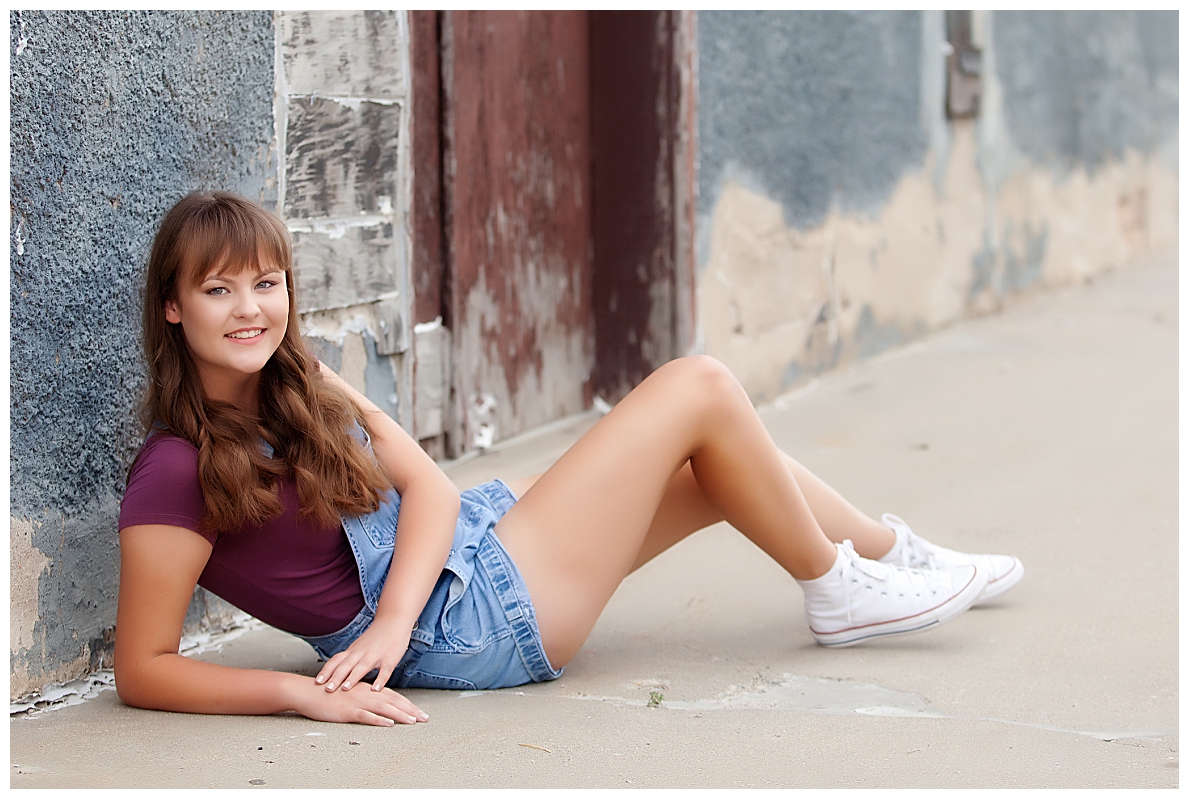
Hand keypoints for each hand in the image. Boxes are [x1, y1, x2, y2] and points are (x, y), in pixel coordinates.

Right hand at [290, 675, 426, 726]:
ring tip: (412, 721)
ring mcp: (357, 702)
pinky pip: (366, 715)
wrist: (308, 692)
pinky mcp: (348, 711)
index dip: (407, 704)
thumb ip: (363, 697)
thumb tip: (376, 704)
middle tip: (424, 718)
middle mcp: (365, 694)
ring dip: (400, 714)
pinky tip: (388, 723)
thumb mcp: (350, 693)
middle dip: (410, 710)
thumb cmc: (328, 694)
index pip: (392, 696)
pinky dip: (378, 719)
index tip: (419, 712)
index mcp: (367, 689)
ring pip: (383, 708)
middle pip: (393, 701)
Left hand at [315, 620, 410, 694]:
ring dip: (353, 677)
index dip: (326, 671)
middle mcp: (362, 652)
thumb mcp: (359, 646)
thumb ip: (349, 659)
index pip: (336, 661)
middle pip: (346, 665)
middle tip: (327, 689)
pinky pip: (385, 670)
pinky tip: (376, 690)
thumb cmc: (376, 636)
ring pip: (363, 666)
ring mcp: (376, 655)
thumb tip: (334, 675)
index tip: (316, 683)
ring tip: (346, 689)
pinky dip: (380, 680)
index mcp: (353, 651)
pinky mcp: (390, 658)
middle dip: (336, 677)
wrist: (394, 620)